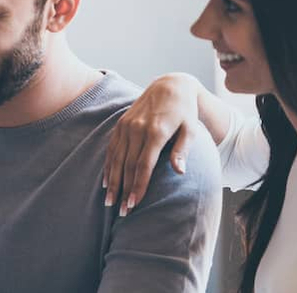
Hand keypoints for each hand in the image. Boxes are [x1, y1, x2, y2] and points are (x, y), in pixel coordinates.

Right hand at [103, 73, 200, 215]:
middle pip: (127, 165)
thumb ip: (182, 150)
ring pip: (116, 158)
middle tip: (122, 212)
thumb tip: (179, 172)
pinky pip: (112, 148)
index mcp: (155, 132)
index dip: (138, 187)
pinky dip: (108, 165)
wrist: (169, 85)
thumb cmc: (184, 111)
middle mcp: (137, 128)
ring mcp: (127, 125)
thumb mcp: (190, 128)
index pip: (143, 166)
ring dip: (113, 181)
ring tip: (109, 201)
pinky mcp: (121, 123)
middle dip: (124, 190)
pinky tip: (106, 181)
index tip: (134, 205)